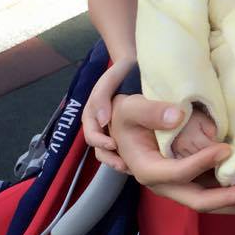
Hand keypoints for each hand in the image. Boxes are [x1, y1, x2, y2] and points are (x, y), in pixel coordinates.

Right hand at [82, 56, 136, 170]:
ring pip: (113, 152)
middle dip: (111, 158)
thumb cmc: (119, 72)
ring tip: (133, 168)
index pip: (92, 134)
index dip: (100, 142)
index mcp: (92, 115)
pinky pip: (126, 148)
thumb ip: (103, 97)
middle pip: (100, 149)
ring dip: (121, 160)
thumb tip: (104, 121)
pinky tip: (143, 160)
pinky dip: (132, 155)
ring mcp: (114, 130)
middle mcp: (101, 126)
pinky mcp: (127, 132)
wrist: (136, 67)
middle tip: (125, 165)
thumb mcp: (109, 80)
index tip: (113, 144)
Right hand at [110, 94, 234, 213]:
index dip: (201, 163)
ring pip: (206, 201)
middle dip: (226, 199)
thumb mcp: (131, 109)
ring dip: (232, 202)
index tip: (225, 149)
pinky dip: (228, 194)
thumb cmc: (128, 116)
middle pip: (196, 199)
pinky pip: (209, 192)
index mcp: (147, 169)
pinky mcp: (187, 180)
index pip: (177, 173)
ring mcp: (176, 185)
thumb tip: (178, 116)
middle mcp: (163, 184)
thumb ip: (152, 111)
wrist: (125, 127)